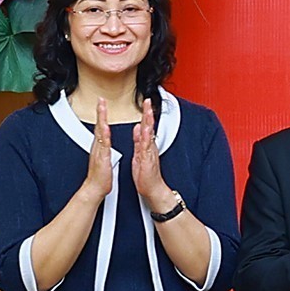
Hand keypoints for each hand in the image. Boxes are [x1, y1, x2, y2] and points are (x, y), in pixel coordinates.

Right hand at [77, 98, 113, 204]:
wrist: (96, 188)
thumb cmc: (101, 176)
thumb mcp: (105, 158)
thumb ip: (105, 149)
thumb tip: (106, 143)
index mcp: (101, 146)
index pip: (101, 126)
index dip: (102, 115)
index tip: (103, 104)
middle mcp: (98, 146)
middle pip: (99, 125)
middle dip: (100, 112)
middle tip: (100, 100)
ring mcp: (99, 150)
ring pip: (100, 131)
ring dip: (101, 118)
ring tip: (102, 107)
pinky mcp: (102, 157)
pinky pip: (103, 144)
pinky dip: (103, 135)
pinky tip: (103, 127)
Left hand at [131, 98, 176, 213]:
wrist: (152, 188)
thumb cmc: (146, 175)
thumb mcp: (140, 154)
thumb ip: (139, 140)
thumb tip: (137, 128)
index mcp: (146, 145)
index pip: (146, 126)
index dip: (146, 114)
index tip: (145, 104)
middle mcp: (149, 147)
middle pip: (149, 126)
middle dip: (149, 113)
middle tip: (148, 101)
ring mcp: (149, 152)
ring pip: (149, 133)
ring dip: (149, 122)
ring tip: (148, 111)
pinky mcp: (147, 159)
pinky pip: (146, 146)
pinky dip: (145, 137)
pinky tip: (145, 130)